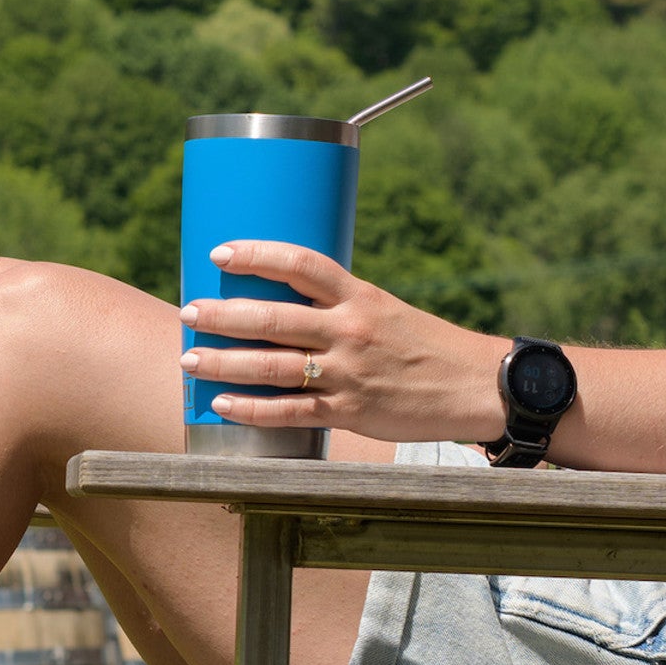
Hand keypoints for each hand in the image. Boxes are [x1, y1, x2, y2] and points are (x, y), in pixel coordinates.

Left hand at [178, 241, 506, 442]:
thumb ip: (340, 307)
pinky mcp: (350, 411)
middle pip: (273, 318)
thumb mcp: (387, 309)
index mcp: (361, 296)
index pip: (302, 264)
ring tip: (189, 359)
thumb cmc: (427, 347)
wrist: (477, 387)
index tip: (221, 252)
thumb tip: (284, 301)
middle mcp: (351, 330)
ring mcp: (349, 373)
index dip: (257, 254)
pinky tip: (222, 404)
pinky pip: (290, 412)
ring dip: (223, 363)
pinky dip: (251, 410)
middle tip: (188, 311)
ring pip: (272, 367)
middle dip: (222, 315)